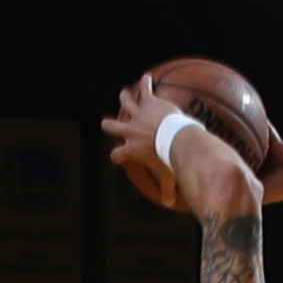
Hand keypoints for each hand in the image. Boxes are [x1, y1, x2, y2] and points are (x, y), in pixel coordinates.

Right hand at [100, 75, 199, 207]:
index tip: (117, 156)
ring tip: (123, 93)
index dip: (117, 156)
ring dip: (124, 98)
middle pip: (112, 126)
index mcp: (131, 149)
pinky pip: (145, 90)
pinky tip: (147, 78)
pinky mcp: (149, 102)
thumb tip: (170, 204)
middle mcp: (130, 131)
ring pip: (126, 103)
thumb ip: (168, 190)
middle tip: (107, 122)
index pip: (117, 154)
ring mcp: (138, 115)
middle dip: (109, 124)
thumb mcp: (167, 177)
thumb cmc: (170, 160)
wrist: (175, 139)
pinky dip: (146, 84)